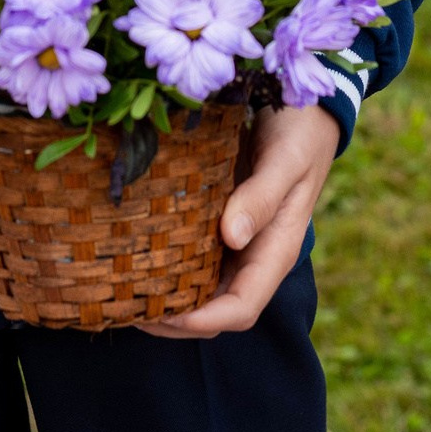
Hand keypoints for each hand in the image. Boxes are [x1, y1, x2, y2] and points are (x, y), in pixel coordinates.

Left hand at [137, 104, 338, 340]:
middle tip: (126, 308)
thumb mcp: (286, 161)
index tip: (161, 315)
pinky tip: (137, 251)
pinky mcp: (221, 218)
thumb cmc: (299, 133)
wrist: (307, 111)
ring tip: (124, 290)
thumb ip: (262, 198)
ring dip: (167, 296)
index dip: (202, 320)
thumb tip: (231, 238)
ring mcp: (238, 239)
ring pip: (202, 286)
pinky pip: (194, 253)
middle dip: (174, 319)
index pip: (241, 307)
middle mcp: (254, 253)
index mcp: (275, 250)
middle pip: (216, 308)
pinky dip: (168, 262)